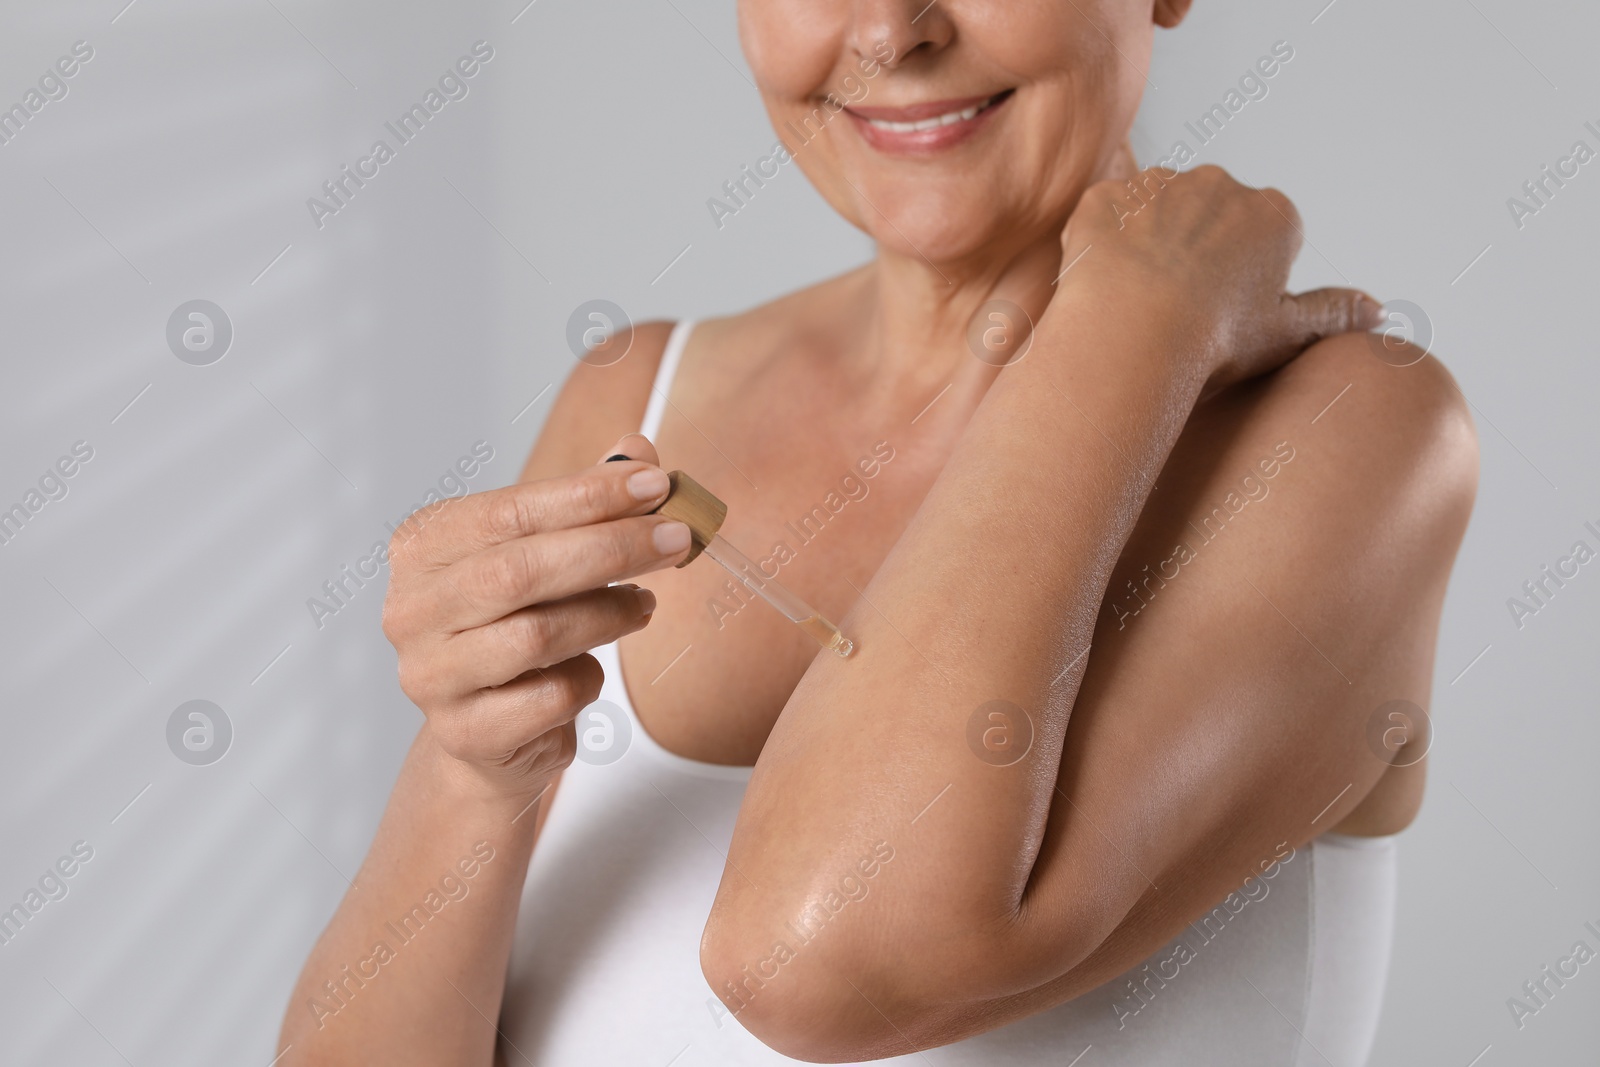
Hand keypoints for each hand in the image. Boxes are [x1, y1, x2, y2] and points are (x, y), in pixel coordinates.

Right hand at [380, 434, 689, 797]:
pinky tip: (593, 668)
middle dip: (610, 549)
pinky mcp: (464, 733)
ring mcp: (430, 676)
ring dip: (608, 614)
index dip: (586, 496)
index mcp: (422, 547)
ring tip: (644, 603)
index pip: (508, 511)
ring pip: (536, 636)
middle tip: (676, 540)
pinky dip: (587, 680)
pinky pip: (549, 698)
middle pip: (520, 572)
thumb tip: (636, 449)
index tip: (655, 485)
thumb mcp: (545, 554)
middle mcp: (411, 610)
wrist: (489, 731)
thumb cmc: (518, 623)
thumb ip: (584, 502)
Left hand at [1055, 163, 1385, 391]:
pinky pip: (1106, 215)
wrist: (1130, 332)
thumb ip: (1333, 313)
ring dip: (1150, 242)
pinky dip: (1102, 242)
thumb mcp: (1285, 333)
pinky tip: (1102, 281)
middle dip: (1200, 252)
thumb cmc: (1213, 340)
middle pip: (1212, 217)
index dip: (1246, 280)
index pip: (1267, 239)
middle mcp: (1219, 185)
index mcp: (1273, 215)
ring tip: (1138, 298)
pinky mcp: (1104, 196)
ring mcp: (1158, 185)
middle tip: (1179, 309)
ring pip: (1157, 211)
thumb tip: (1380, 311)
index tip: (1226, 313)